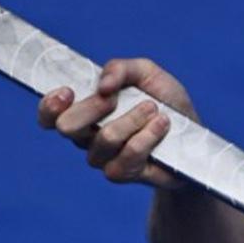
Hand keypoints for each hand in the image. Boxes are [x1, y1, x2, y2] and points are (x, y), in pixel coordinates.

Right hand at [38, 57, 195, 189]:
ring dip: (133, 118)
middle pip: (67, 127)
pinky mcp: (122, 173)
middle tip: (115, 98)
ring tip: (155, 110)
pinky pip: (128, 155)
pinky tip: (162, 126)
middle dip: (93, 108)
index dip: (50, 105)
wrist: (194, 138)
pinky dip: (148, 136)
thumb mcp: (147, 74)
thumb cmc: (165, 102)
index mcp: (84, 110)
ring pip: (105, 138)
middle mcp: (86, 136)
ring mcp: (102, 158)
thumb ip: (121, 69)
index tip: (68, 91)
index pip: (49, 115)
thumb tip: (103, 84)